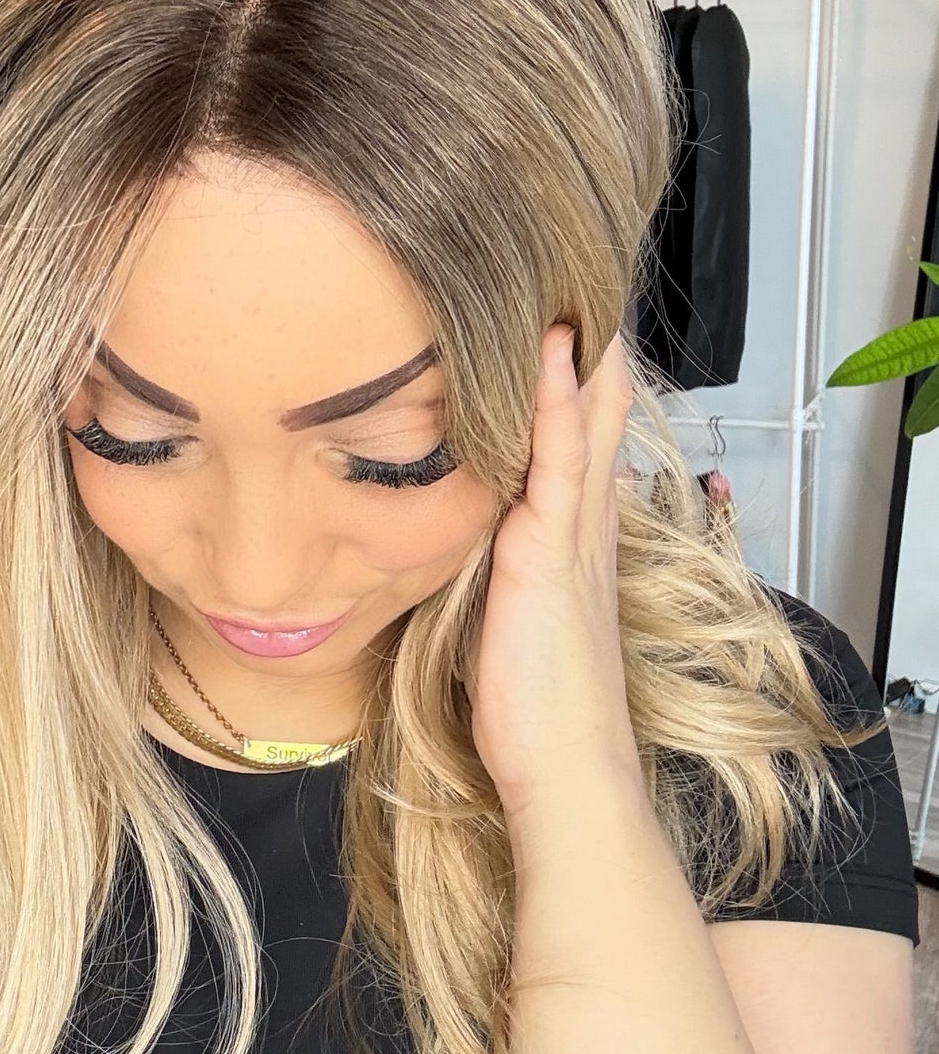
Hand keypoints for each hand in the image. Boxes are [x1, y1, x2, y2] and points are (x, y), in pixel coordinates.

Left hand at [466, 323, 641, 823]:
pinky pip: (555, 461)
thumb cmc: (532, 709)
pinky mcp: (550, 553)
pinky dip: (554, 403)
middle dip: (588, 352)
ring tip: (567, 285)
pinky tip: (551, 353)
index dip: (576, 385)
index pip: (578, 442)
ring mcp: (572, 536)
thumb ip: (495, 574)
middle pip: (594, 416)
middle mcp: (583, 527)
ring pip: (583, 422)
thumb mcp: (507, 621)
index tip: (563, 329)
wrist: (564, 768)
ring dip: (578, 355)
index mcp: (571, 541)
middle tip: (577, 284)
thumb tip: (460, 546)